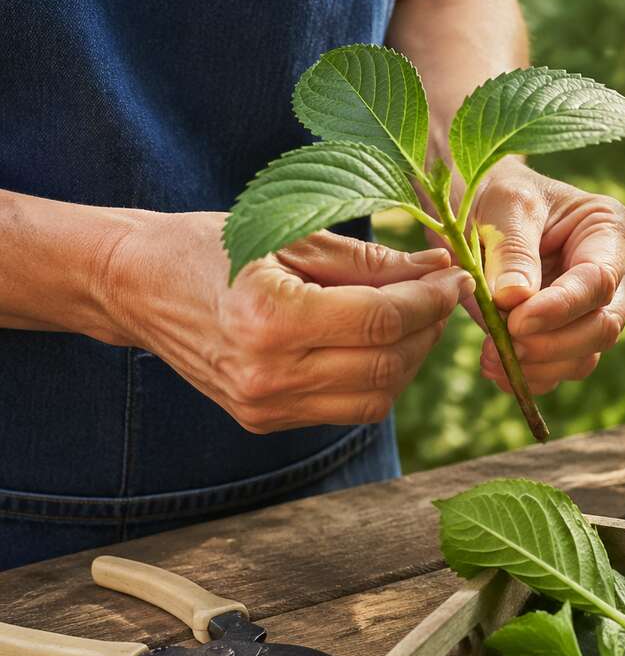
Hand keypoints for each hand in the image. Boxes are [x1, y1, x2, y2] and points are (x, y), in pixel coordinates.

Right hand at [106, 212, 473, 432]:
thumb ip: (370, 259)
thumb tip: (439, 267)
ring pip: (375, 399)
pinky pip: (347, 409)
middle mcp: (267, 375)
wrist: (137, 285)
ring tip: (415, 316)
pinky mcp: (264, 421)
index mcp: (270, 319)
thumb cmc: (211, 246)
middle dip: (428, 329)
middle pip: (386, 366)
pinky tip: (378, 341)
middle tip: (442, 293)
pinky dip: (376, 378)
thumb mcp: (290, 234)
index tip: (455, 276)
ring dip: (409, 359)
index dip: (431, 300)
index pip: (381, 321)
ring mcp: (264, 407)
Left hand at [469, 161, 624, 394]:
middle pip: (603, 326)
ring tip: (491, 356)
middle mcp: (615, 274)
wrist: (479, 208)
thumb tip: (516, 300)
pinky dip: (529, 378)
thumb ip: (512, 250)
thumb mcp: (503, 206)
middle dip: (553, 344)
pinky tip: (496, 368)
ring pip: (585, 357)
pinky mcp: (569, 337)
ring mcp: (595, 310)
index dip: (561, 308)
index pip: (599, 281)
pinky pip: (561, 371)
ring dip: (539, 366)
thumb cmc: (498, 194)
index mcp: (610, 230)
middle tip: (505, 342)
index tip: (516, 321)